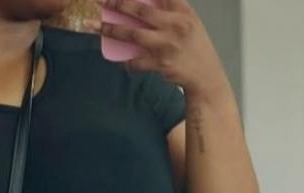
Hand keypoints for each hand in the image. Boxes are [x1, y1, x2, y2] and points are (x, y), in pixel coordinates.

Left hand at [83, 0, 230, 100]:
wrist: (204, 74)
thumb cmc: (193, 46)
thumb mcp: (188, 21)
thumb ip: (170, 11)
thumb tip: (141, 7)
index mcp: (181, 10)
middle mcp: (175, 24)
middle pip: (140, 10)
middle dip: (118, 4)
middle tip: (102, 2)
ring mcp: (167, 43)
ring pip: (133, 34)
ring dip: (113, 30)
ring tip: (99, 27)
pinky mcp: (161, 63)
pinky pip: (136, 61)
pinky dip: (127, 63)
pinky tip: (123, 63)